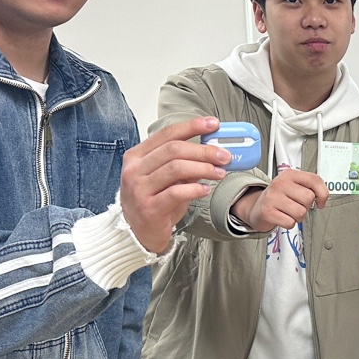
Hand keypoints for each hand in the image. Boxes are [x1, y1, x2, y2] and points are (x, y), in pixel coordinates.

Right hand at [121, 117, 228, 252]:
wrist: (138, 234)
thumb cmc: (153, 202)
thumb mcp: (164, 178)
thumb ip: (182, 163)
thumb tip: (212, 150)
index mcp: (137, 156)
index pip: (167, 134)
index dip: (192, 126)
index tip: (213, 124)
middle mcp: (135, 170)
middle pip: (174, 149)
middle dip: (204, 150)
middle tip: (224, 156)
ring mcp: (139, 189)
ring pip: (176, 168)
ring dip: (203, 168)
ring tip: (219, 172)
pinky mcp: (149, 208)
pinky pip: (176, 192)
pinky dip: (195, 189)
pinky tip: (205, 189)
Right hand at [233, 169, 327, 232]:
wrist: (256, 207)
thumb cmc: (279, 198)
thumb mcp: (294, 186)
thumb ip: (310, 188)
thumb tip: (322, 198)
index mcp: (290, 175)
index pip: (315, 180)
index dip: (323, 193)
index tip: (320, 201)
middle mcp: (280, 183)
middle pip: (309, 198)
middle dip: (306, 206)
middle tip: (296, 206)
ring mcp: (272, 197)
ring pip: (301, 212)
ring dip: (298, 217)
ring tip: (289, 212)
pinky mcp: (267, 211)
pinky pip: (290, 223)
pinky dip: (289, 224)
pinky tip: (282, 217)